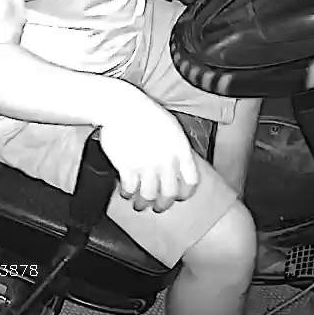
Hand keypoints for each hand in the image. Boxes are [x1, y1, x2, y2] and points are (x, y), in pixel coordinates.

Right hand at [97, 91, 199, 212]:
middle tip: (157, 207)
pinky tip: (125, 191)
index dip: (185, 193)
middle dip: (163, 204)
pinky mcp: (127, 167)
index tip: (178, 196)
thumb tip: (178, 166)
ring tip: (139, 204)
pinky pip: (129, 189)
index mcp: (180, 151)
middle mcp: (166, 161)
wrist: (122, 107)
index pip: (191, 181)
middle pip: (169, 194)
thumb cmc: (146, 114)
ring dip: (143, 203)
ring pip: (148, 196)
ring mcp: (146, 165)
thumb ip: (177, 149)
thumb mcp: (172, 128)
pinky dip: (127, 193)